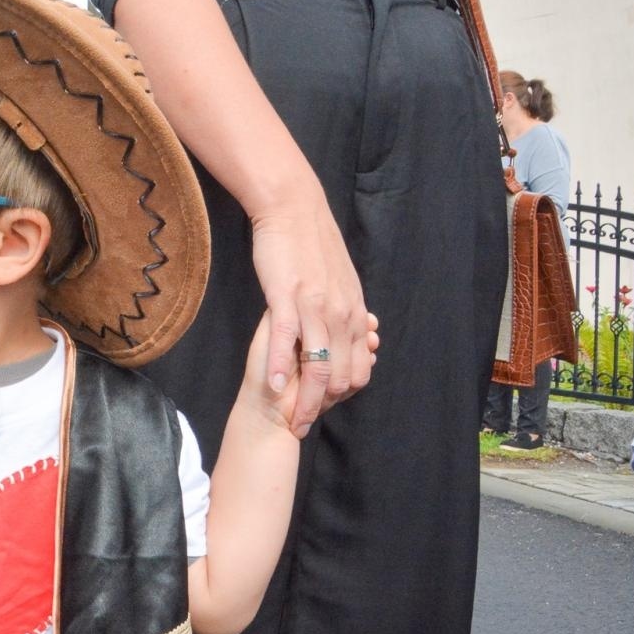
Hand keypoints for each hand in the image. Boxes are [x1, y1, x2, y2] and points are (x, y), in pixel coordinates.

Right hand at [249, 193, 373, 437]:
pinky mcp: (288, 297)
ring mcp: (315, 307)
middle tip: (299, 424)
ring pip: (319, 365)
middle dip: (321, 407)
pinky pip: (288, 340)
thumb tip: (356, 331)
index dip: (342, 396)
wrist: (294, 209)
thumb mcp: (340, 281)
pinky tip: (273, 386)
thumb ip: (347, 310)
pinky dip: (282, 368)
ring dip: (303, 399)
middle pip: (341, 375)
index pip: (359, 368)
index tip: (322, 410)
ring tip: (286, 418)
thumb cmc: (312, 244)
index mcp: (354, 312)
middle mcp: (342, 314)